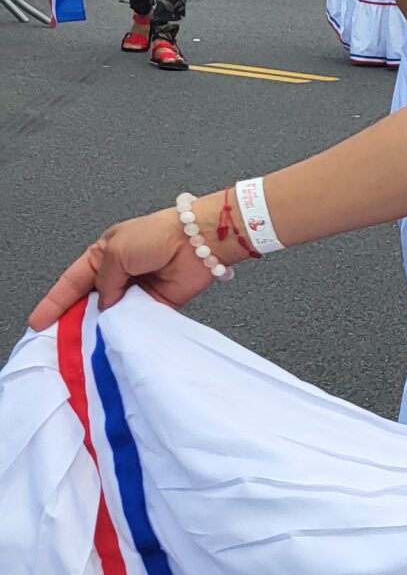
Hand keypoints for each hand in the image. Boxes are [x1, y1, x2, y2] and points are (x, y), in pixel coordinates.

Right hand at [30, 208, 212, 329]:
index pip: (72, 281)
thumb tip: (104, 304)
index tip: (39, 321)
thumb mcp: (115, 252)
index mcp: (104, 254)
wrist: (199, 240)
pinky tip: (119, 335)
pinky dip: (130, 327)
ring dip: (104, 325)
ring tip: (88, 340)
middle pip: (91, 301)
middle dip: (77, 318)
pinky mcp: (158, 303)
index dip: (55, 302)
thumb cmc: (157, 234)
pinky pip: (138, 320)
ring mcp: (138, 289)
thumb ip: (104, 281)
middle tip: (62, 337)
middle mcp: (120, 273)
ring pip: (114, 314)